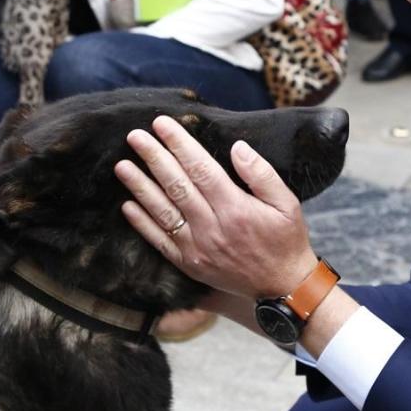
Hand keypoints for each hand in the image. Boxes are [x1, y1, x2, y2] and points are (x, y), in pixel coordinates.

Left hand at [113, 116, 318, 300]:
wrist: (282, 287)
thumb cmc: (286, 240)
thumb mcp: (287, 203)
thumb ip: (261, 174)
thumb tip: (237, 147)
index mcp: (235, 208)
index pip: (201, 168)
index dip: (179, 144)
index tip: (162, 124)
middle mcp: (212, 227)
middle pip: (176, 185)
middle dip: (153, 158)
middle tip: (135, 136)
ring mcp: (197, 248)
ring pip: (162, 212)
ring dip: (140, 188)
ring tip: (122, 166)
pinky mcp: (189, 264)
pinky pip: (160, 241)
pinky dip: (142, 224)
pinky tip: (127, 205)